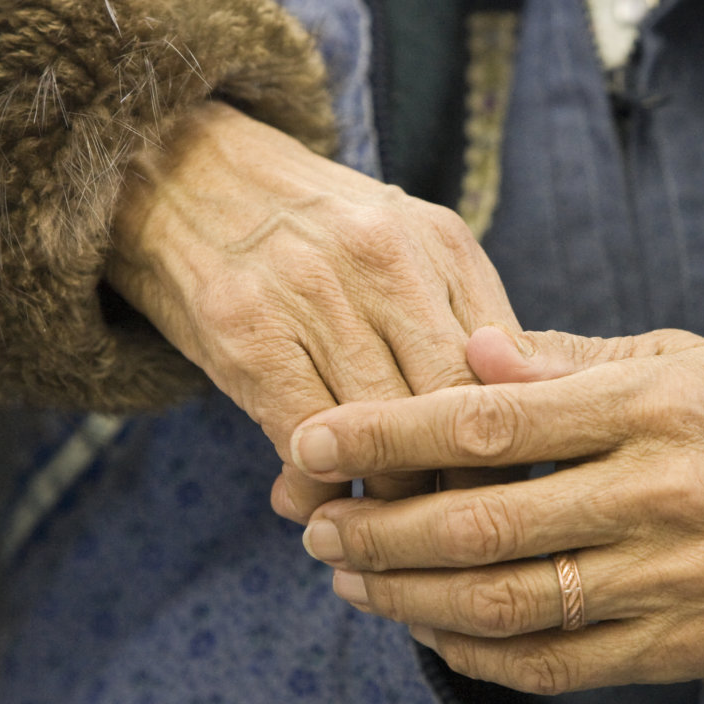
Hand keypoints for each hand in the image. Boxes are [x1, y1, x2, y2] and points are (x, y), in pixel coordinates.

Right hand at [107, 102, 518, 512]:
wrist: (181, 171)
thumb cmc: (310, 233)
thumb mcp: (404, 249)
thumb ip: (463, 322)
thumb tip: (522, 426)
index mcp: (441, 242)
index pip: (506, 369)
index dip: (513, 450)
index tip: (505, 498)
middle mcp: (385, 259)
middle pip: (452, 405)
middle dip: (455, 486)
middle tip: (447, 533)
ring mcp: (314, 291)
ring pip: (383, 430)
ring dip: (385, 501)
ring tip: (380, 529)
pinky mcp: (247, 329)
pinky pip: (306, 439)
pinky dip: (316, 488)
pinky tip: (310, 501)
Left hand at [290, 327, 703, 692]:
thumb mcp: (674, 358)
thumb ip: (566, 358)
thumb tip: (469, 353)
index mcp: (648, 406)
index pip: (489, 421)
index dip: (387, 433)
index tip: (312, 438)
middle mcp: (656, 494)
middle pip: (483, 524)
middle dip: (378, 530)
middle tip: (315, 526)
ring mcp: (669, 579)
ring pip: (508, 603)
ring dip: (411, 598)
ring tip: (350, 580)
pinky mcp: (680, 646)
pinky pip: (556, 665)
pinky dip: (479, 656)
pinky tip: (430, 631)